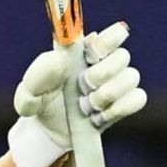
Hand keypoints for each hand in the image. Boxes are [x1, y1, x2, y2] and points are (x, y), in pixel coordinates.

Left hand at [8, 22, 146, 166]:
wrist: (48, 133)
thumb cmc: (39, 104)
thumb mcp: (29, 93)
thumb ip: (37, 75)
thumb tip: (60, 60)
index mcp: (82, 51)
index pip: (110, 33)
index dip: (109, 40)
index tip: (93, 54)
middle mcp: (103, 63)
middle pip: (122, 56)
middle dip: (102, 74)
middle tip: (83, 87)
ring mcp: (116, 83)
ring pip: (131, 77)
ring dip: (108, 94)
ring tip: (87, 106)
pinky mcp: (124, 103)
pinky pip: (138, 98)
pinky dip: (118, 109)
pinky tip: (99, 117)